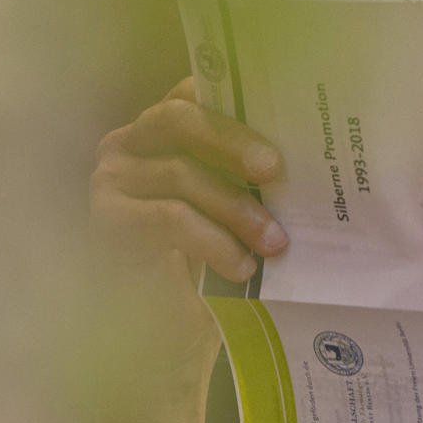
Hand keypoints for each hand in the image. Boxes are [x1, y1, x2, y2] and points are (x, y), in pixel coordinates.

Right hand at [89, 78, 288, 386]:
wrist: (170, 332)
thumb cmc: (217, 262)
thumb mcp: (242, 209)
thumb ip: (258, 177)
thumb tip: (316, 155)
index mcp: (167, 128)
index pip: (195, 90)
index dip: (234, 94)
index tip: (281, 108)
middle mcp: (131, 142)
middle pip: (181, 119)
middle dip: (234, 141)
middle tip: (276, 170)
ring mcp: (112, 177)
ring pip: (180, 174)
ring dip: (235, 208)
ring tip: (275, 242)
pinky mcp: (106, 219)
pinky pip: (167, 218)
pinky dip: (210, 241)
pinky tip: (241, 266)